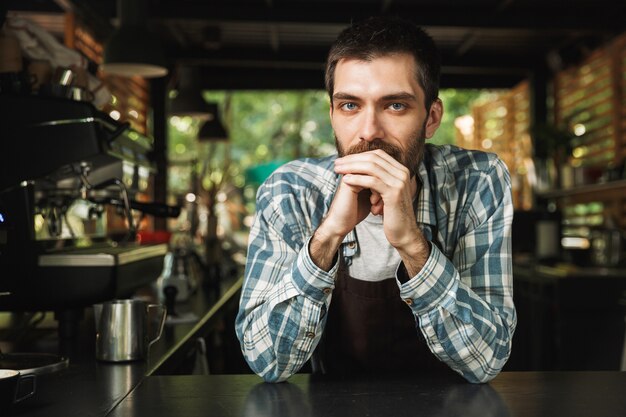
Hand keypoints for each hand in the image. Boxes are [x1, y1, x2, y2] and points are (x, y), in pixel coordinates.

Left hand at [334, 149, 429, 274]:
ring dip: (351, 167)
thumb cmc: (392, 215)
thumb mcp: (386, 193)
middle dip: (352, 159)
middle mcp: (402, 173)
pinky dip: (357, 179)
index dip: (359, 155)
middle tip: (336, 163)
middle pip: (373, 158)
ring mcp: (399, 182)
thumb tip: (362, 168)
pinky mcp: (394, 193)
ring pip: (371, 167)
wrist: (404, 233)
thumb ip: (379, 179)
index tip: (344, 160)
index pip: (378, 155)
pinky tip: (345, 180)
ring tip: (337, 170)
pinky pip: (372, 181)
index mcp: (401, 171)